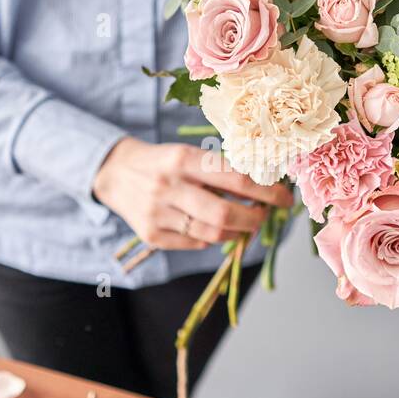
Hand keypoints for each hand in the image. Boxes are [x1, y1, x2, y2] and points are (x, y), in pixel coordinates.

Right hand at [92, 138, 293, 250]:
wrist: (114, 174)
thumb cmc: (161, 162)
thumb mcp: (186, 154)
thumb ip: (218, 170)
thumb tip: (263, 188)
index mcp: (182, 159)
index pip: (234, 178)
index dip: (266, 192)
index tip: (284, 198)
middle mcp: (168, 187)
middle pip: (225, 212)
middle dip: (254, 217)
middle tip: (264, 215)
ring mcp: (158, 214)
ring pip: (212, 233)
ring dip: (237, 231)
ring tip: (245, 224)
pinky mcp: (151, 235)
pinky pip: (194, 243)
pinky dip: (212, 238)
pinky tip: (217, 229)